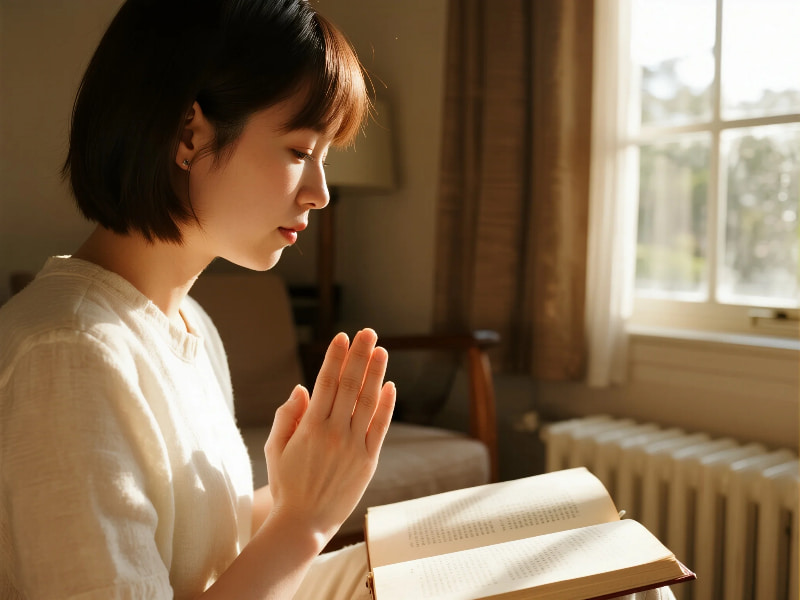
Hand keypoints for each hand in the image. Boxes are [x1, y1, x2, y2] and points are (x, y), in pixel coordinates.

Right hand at [263, 328, 395, 547]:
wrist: (304, 523)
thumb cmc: (286, 484)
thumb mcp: (276, 448)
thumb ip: (287, 416)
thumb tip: (302, 388)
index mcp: (310, 427)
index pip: (325, 383)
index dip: (335, 358)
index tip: (342, 336)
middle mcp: (334, 433)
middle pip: (349, 386)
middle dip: (358, 356)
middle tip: (367, 332)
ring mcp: (354, 447)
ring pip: (367, 402)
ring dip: (375, 374)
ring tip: (380, 350)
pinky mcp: (368, 461)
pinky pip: (380, 428)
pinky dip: (386, 406)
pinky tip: (389, 386)